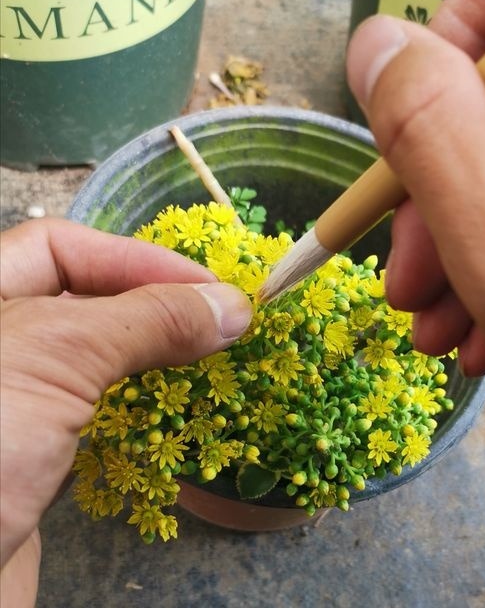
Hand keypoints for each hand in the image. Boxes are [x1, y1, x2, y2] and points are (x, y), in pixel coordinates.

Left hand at [0, 220, 251, 597]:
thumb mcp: (55, 355)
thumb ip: (146, 320)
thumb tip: (234, 307)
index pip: (61, 249)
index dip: (139, 260)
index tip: (210, 289)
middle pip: (82, 301)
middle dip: (155, 305)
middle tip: (223, 324)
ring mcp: (12, 407)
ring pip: (93, 361)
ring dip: (155, 357)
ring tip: (211, 363)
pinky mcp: (30, 463)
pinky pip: (94, 417)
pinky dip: (140, 409)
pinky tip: (175, 413)